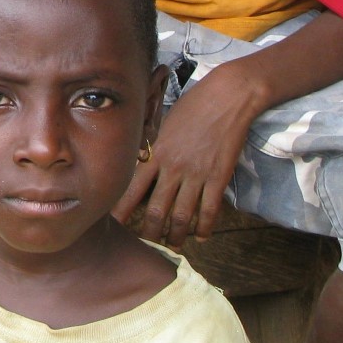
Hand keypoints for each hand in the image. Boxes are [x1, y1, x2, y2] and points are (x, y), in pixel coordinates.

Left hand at [114, 68, 258, 246]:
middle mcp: (173, 168)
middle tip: (145, 244)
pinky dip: (205, 227)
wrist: (228, 96)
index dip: (121, 212)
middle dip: (148, 233)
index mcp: (155, 155)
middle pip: (155, 210)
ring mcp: (196, 174)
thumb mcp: (165, 125)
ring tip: (172, 246)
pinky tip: (202, 236)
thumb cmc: (194, 105)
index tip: (115, 225)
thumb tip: (144, 166)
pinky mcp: (219, 177)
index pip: (131, 190)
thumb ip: (155, 148)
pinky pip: (210, 210)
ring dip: (176, 236)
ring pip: (182, 216)